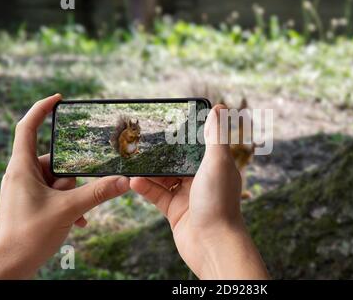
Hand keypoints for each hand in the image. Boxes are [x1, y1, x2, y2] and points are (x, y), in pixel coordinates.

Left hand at [0, 94, 129, 278]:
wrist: (8, 268)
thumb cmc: (26, 237)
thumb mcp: (67, 210)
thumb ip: (98, 193)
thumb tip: (124, 180)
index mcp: (22, 168)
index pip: (28, 128)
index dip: (42, 109)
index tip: (60, 99)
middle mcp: (23, 175)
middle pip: (56, 160)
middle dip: (72, 177)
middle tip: (77, 194)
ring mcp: (28, 190)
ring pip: (59, 180)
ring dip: (73, 195)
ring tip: (75, 213)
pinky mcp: (34, 203)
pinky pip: (57, 195)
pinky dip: (69, 204)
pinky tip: (78, 220)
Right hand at [130, 105, 268, 278]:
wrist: (212, 244)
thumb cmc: (219, 201)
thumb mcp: (217, 163)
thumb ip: (216, 136)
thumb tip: (220, 108)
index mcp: (215, 166)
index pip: (198, 144)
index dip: (185, 134)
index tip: (168, 122)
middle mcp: (201, 179)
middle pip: (178, 160)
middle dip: (162, 152)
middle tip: (142, 139)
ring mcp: (187, 195)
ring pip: (164, 177)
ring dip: (149, 170)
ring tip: (133, 159)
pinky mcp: (175, 210)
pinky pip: (157, 195)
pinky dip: (145, 187)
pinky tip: (133, 180)